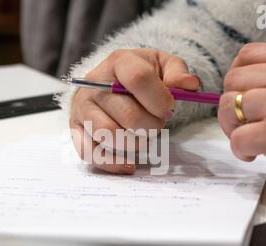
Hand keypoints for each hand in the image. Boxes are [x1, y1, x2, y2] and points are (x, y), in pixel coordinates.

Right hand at [70, 48, 199, 173]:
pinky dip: (114, 163)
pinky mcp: (76, 130)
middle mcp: (95, 85)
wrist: (108, 84)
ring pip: (110, 135)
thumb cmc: (138, 77)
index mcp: (118, 62)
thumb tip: (189, 85)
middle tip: (157, 123)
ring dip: (135, 143)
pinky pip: (91, 154)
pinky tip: (130, 164)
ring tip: (142, 137)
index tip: (169, 109)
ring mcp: (83, 108)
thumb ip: (177, 72)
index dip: (160, 98)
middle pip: (129, 115)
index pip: (139, 79)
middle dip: (152, 126)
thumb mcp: (160, 64)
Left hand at [219, 43, 265, 194]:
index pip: (248, 54)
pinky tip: (254, 155)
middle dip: (231, 104)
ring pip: (228, 106)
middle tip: (242, 124)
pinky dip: (240, 150)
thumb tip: (245, 93)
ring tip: (249, 139)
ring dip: (231, 127)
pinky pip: (237, 138)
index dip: (237, 77)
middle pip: (232, 80)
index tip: (241, 95)